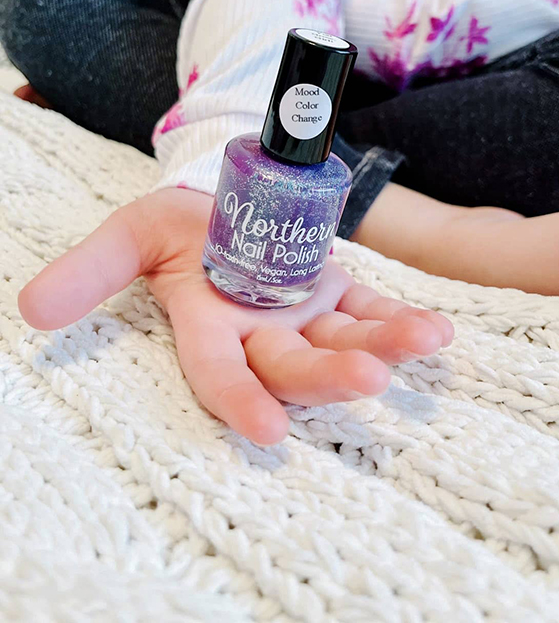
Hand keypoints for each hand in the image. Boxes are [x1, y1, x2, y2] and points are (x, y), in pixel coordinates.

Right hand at [19, 188, 452, 444]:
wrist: (221, 207)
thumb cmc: (174, 225)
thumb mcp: (130, 236)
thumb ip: (90, 272)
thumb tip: (29, 310)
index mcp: (209, 323)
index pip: (219, 371)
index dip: (237, 399)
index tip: (265, 431)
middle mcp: (261, 331)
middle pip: (292, 367)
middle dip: (326, 377)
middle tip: (364, 380)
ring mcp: (304, 316)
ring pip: (342, 342)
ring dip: (383, 347)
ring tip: (423, 342)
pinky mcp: (336, 294)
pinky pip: (371, 311)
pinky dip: (401, 319)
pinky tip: (437, 331)